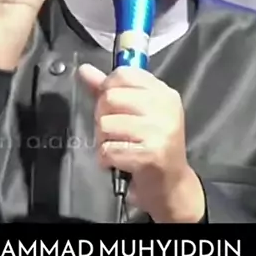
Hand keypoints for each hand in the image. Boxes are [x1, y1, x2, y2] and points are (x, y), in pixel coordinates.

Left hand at [80, 64, 205, 222]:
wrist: (171, 185)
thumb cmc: (150, 145)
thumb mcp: (134, 111)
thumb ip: (109, 89)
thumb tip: (85, 70)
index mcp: (163, 92)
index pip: (123, 74)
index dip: (108, 88)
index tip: (112, 105)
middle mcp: (164, 108)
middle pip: (109, 98)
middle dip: (102, 116)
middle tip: (114, 131)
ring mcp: (159, 131)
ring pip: (105, 124)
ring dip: (103, 140)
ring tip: (118, 147)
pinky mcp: (150, 155)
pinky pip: (107, 149)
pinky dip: (106, 158)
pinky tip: (118, 161)